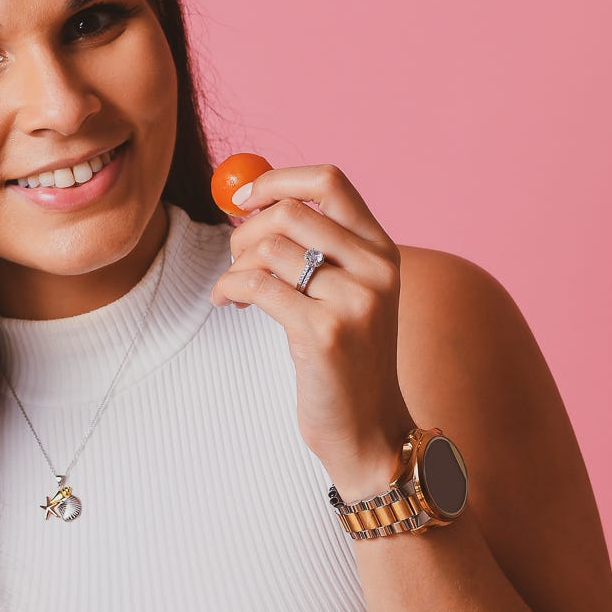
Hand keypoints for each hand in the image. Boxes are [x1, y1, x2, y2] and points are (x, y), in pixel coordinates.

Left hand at [209, 163, 413, 498]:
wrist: (369, 431)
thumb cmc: (346, 363)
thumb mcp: (347, 296)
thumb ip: (317, 249)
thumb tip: (253, 199)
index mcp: (382, 251)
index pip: (330, 181)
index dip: (277, 179)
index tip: (242, 199)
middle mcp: (375, 269)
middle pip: (291, 213)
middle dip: (246, 230)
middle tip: (234, 258)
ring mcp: (352, 302)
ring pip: (269, 250)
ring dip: (234, 265)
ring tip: (233, 290)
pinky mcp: (324, 334)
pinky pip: (258, 287)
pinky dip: (230, 289)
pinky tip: (229, 303)